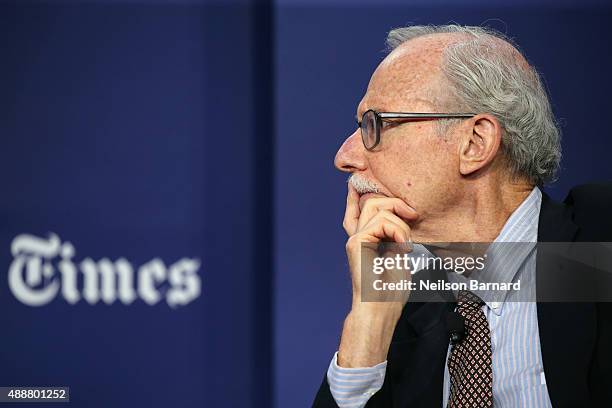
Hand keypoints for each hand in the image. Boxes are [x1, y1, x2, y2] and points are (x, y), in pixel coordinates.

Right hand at [337, 183, 418, 367]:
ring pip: (378, 208)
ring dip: (401, 222)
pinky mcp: (357, 242)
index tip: (358, 184)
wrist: (380, 310)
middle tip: (413, 214)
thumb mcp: (399, 256)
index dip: (357, 196)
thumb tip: (402, 217)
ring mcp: (355, 238)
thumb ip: (397, 235)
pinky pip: (382, 222)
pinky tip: (403, 248)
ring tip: (407, 244)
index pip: (357, 212)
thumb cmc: (391, 292)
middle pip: (371, 203)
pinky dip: (399, 232)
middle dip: (393, 201)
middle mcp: (357, 237)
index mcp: (365, 242)